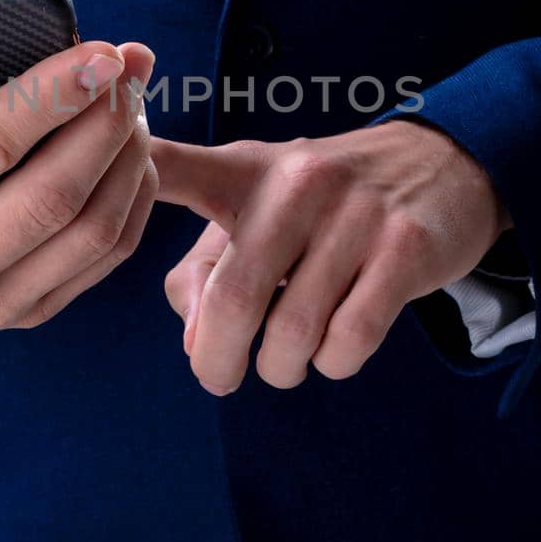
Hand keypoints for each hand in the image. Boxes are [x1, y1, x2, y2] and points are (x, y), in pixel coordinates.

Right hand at [0, 3, 156, 334]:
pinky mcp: (27, 315)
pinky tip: (135, 153)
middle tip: (132, 68)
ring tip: (135, 103)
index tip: (100, 53)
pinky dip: (133, 201)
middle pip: (53, 196)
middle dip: (106, 123)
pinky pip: (104, 260)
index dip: (50, 98)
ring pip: (92, 233)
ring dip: (129, 160)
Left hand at [155, 122, 509, 394]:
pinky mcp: (406, 248)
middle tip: (217, 377)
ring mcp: (355, 214)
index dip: (130, 179)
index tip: (94, 190)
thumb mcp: (261, 212)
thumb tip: (196, 346)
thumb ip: (206, 273)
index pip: (172, 167)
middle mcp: (295, 183)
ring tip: (285, 360)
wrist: (446, 165)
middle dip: (215, 360)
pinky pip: (350, 339)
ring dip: (281, 368)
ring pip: (293, 332)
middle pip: (232, 299)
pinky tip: (333, 347)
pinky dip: (332, 364)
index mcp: (244, 170)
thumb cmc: (327, 204)